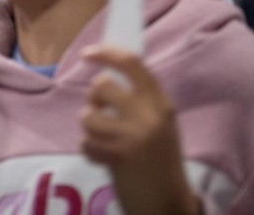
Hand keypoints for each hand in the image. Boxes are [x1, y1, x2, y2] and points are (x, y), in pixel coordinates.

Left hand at [79, 46, 200, 214]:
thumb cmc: (159, 162)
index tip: (88, 53)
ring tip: (104, 142)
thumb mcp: (158, 125)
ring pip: (88, 115)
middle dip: (93, 99)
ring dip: (89, 130)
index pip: (133, 64)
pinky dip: (89, 151)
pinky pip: (85, 142)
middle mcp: (150, 115)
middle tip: (101, 114)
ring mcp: (134, 135)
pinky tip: (104, 159)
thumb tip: (105, 74)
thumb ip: (138, 101)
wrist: (168, 204)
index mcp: (161, 104)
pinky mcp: (119, 155)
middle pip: (102, 85)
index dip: (107, 53)